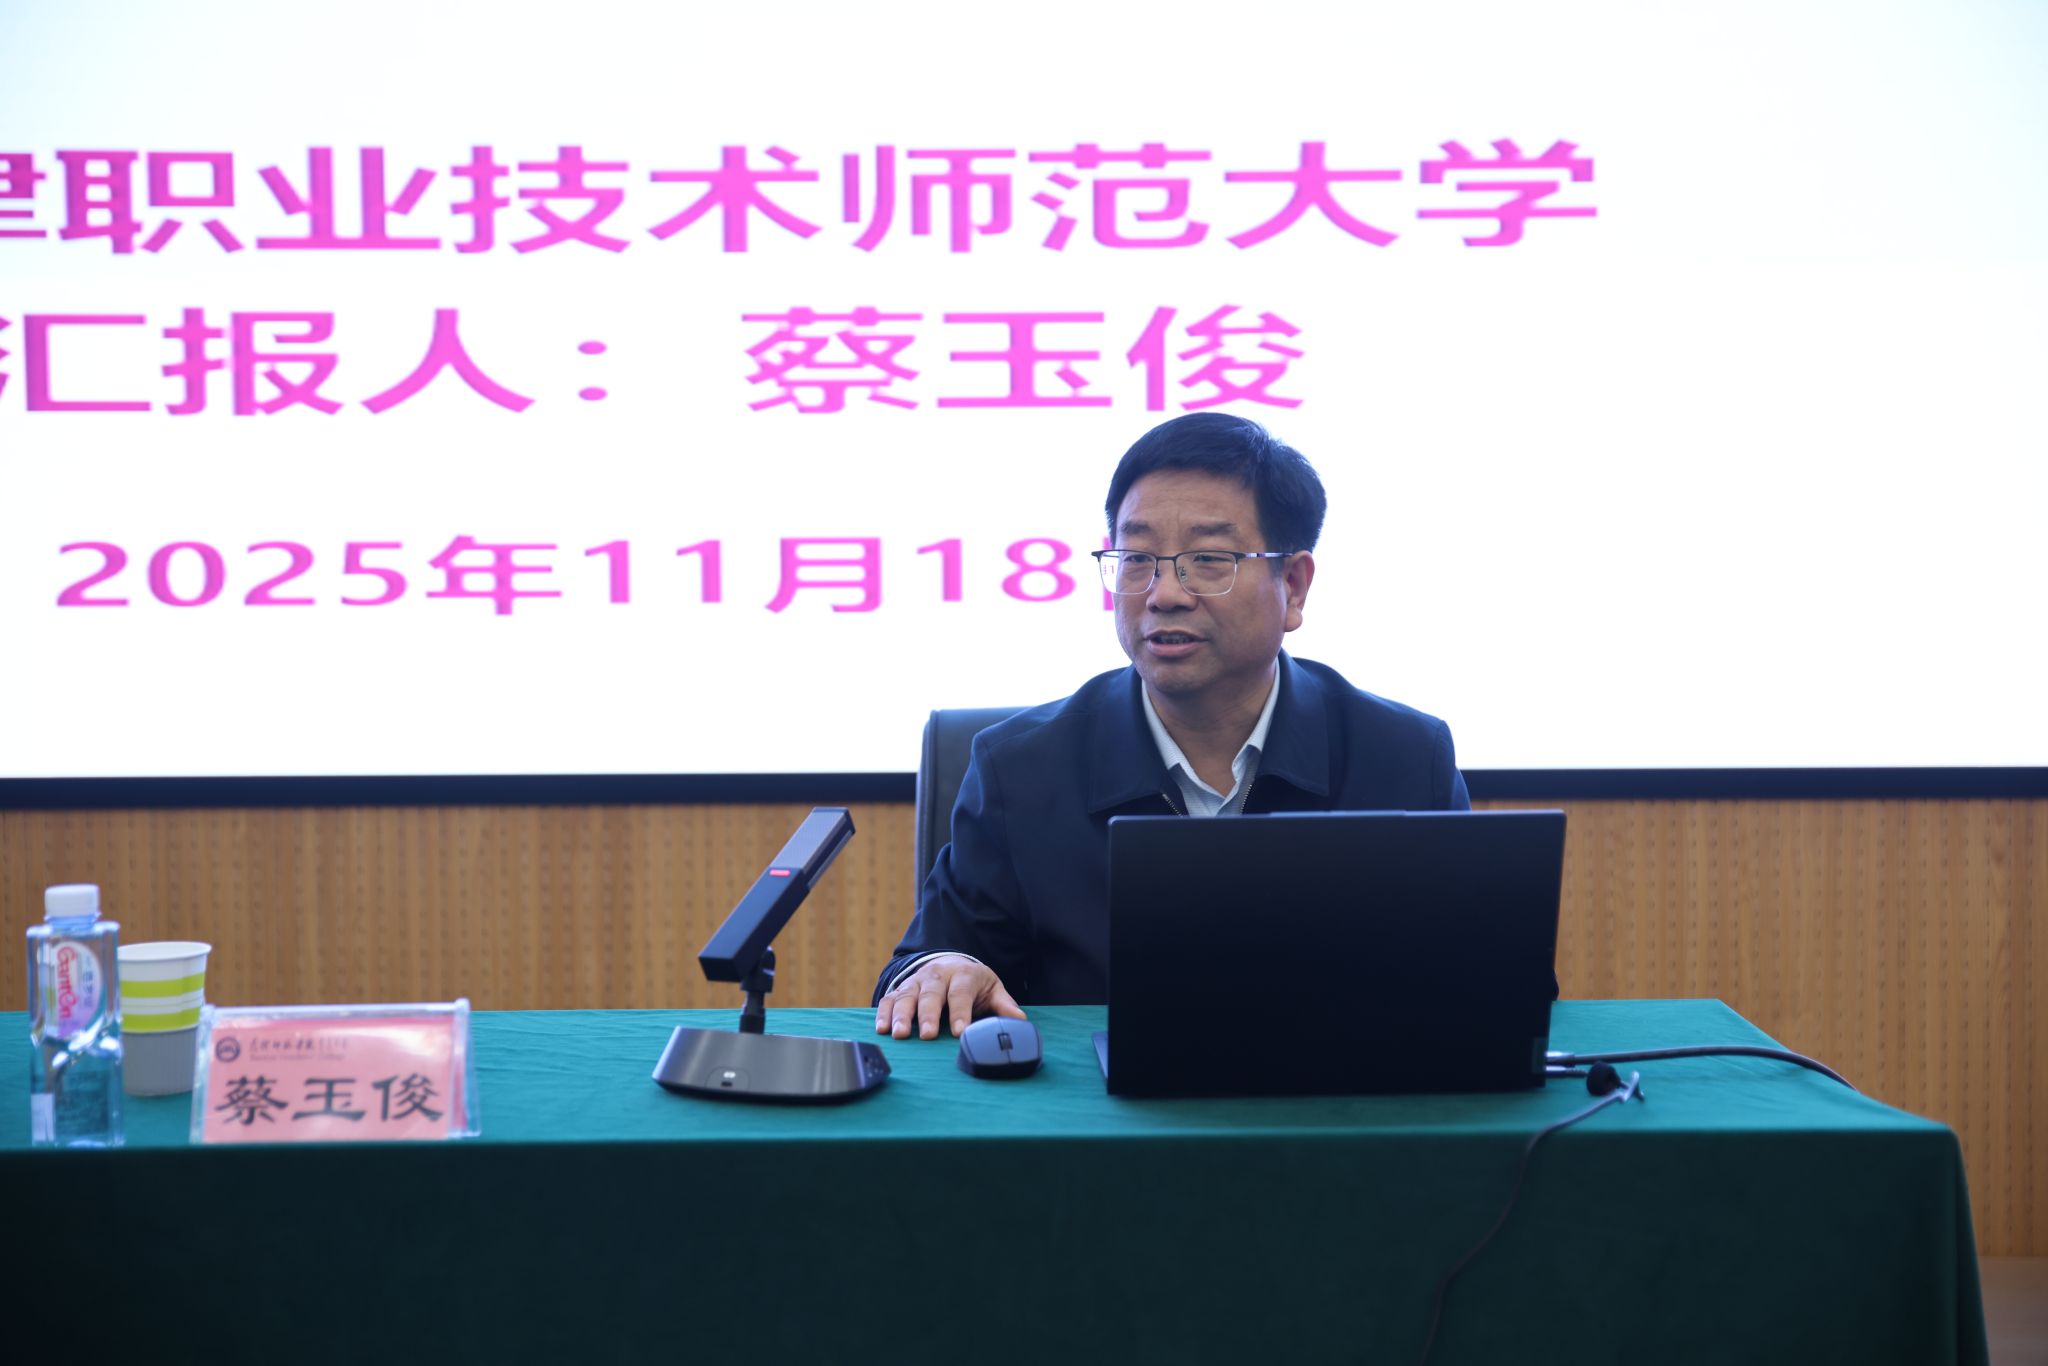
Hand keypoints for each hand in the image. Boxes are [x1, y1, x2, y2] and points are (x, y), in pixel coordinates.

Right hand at [873, 954, 1025, 1039]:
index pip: (961, 993)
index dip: (961, 1012)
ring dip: (901, 1015)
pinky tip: (882, 1029)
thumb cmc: (973, 983)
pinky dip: (884, 1013)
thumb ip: (1003, 1005)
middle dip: (928, 1015)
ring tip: (900, 1035)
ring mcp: (916, 981)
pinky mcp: (901, 989)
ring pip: (907, 996)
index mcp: (963, 975)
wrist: (949, 963)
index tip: (961, 1032)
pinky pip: (889, 999)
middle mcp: (937, 975)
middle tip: (928, 1035)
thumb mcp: (992, 988)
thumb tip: (1019, 1021)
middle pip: (931, 994)